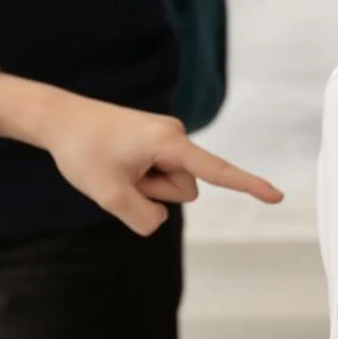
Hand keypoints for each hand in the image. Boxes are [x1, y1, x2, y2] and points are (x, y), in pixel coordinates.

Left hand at [39, 92, 283, 235]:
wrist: (59, 118)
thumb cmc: (82, 151)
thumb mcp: (108, 194)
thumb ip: (143, 218)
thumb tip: (160, 220)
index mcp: (171, 143)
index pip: (218, 171)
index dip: (250, 186)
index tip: (278, 197)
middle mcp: (177, 136)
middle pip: (185, 187)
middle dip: (155, 191)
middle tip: (118, 173)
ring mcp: (168, 138)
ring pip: (172, 183)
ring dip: (145, 185)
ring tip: (116, 166)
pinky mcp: (158, 141)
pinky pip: (161, 172)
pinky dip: (141, 177)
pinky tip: (117, 162)